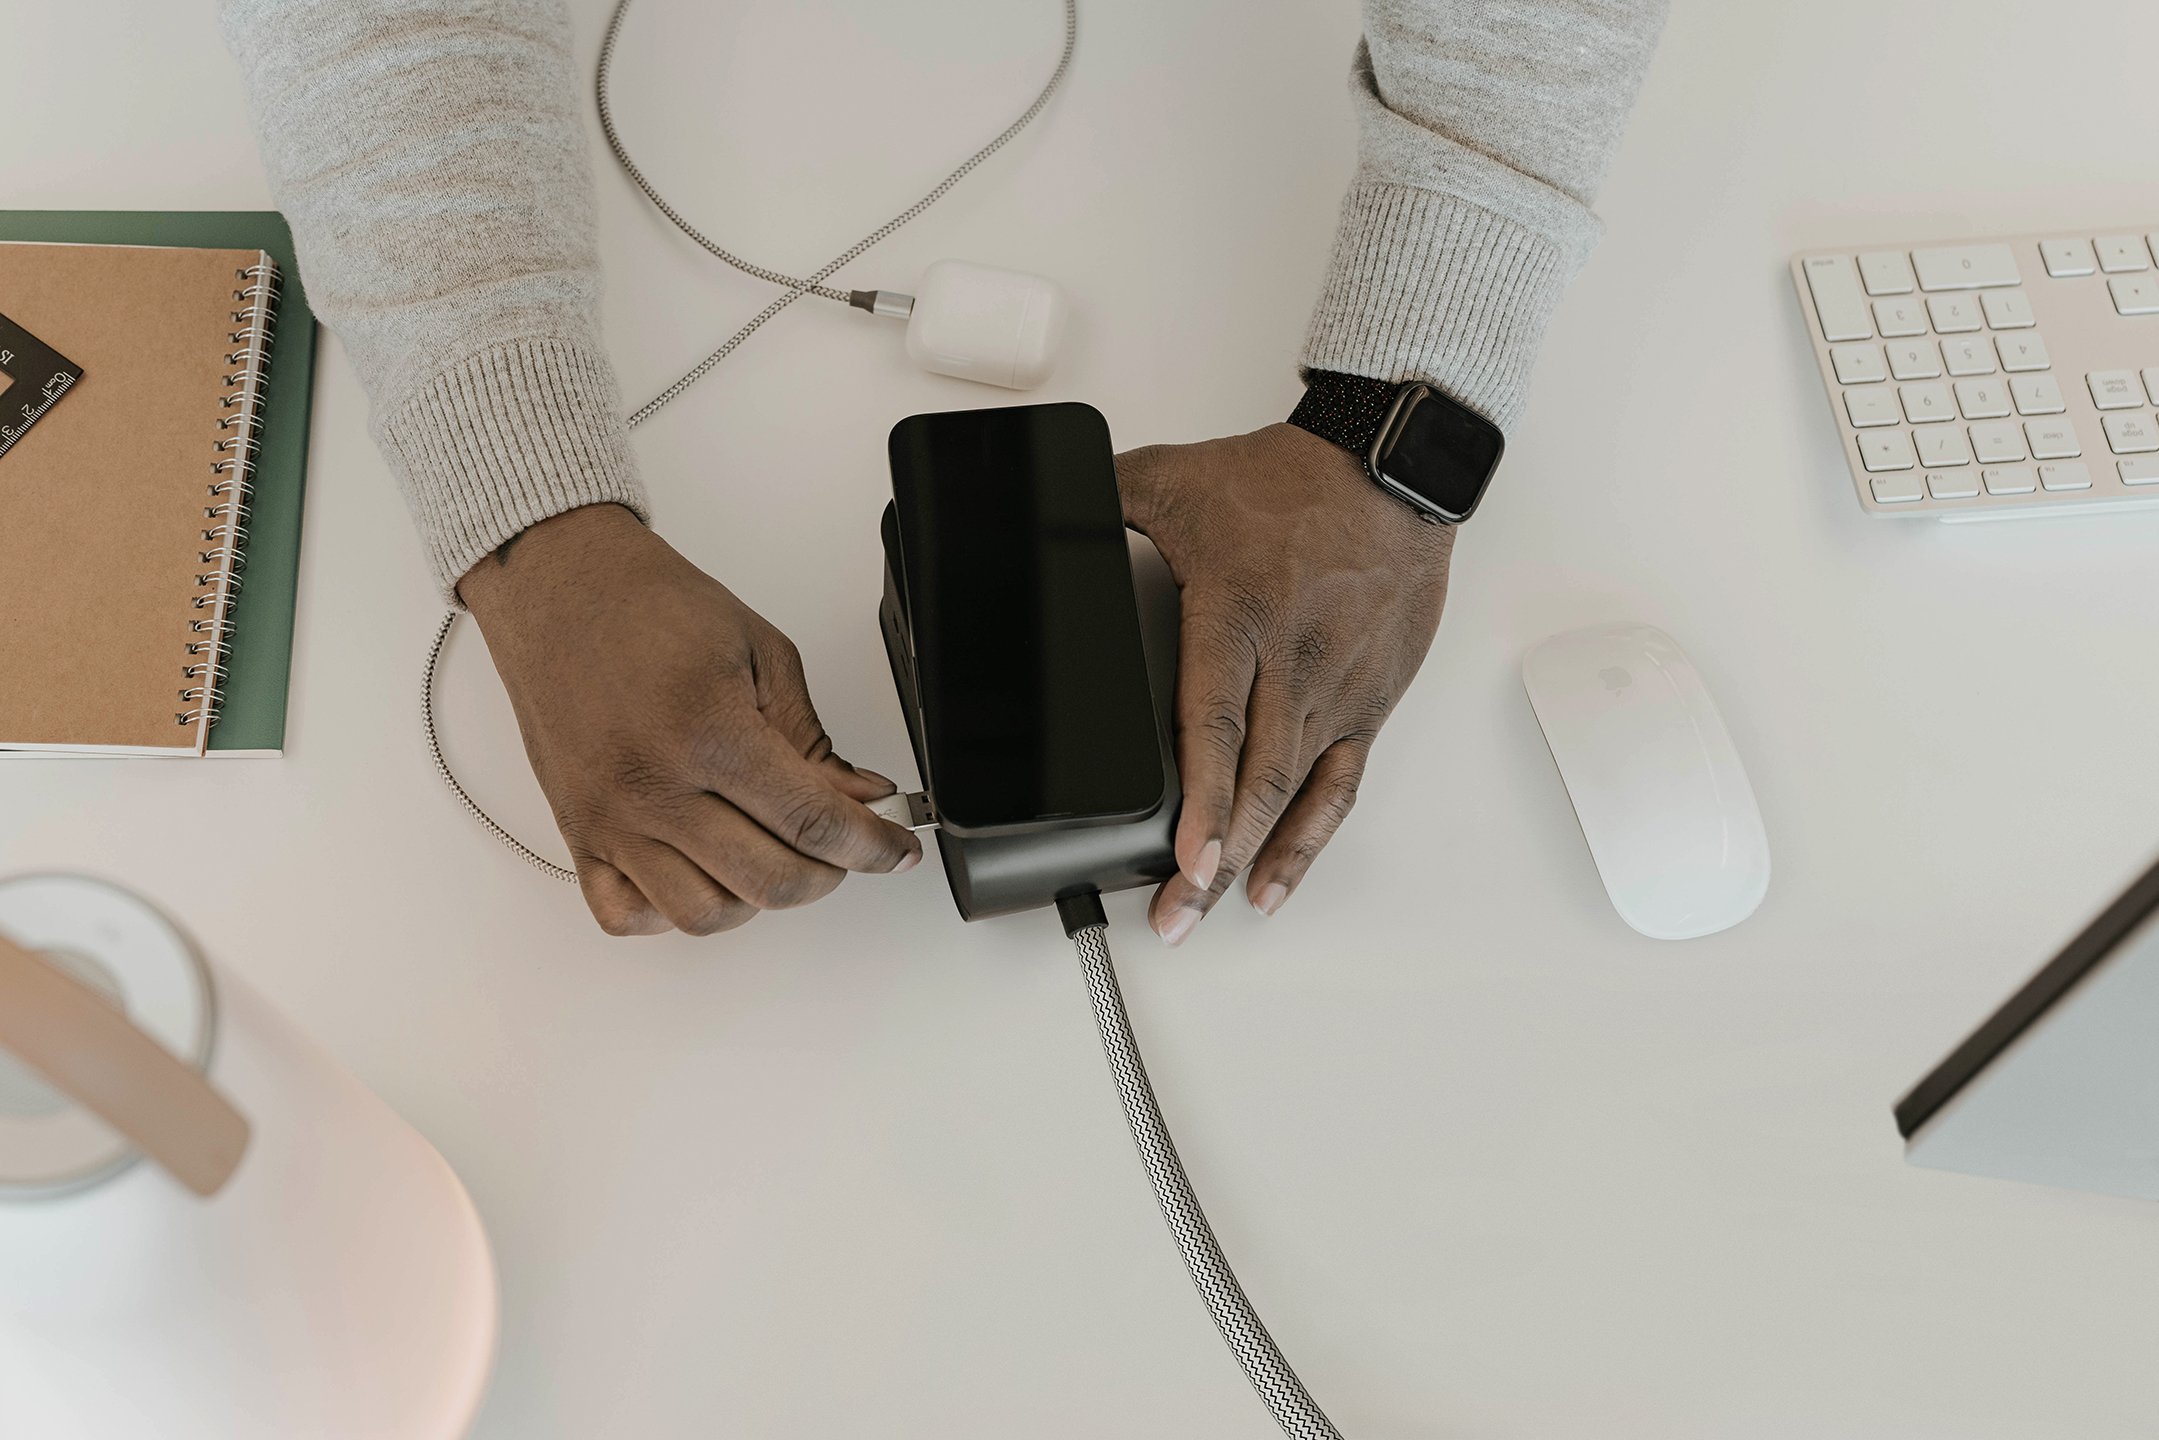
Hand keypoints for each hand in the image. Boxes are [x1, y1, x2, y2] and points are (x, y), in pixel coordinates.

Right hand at [458, 504, 920, 935]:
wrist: (561, 588)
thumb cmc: (653, 608)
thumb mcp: (761, 655)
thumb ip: (813, 739)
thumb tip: (862, 798)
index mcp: (707, 732)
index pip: (812, 823)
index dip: (872, 845)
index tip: (896, 847)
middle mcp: (652, 787)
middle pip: (769, 881)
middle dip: (828, 873)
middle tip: (842, 844)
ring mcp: (609, 820)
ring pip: (704, 915)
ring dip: (757, 898)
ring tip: (773, 854)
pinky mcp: (577, 834)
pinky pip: (627, 916)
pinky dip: (674, 912)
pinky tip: (702, 872)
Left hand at [1116, 423, 1452, 943]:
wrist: (1393, 469)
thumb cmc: (1291, 481)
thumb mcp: (1175, 478)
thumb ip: (1097, 500)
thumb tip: (1025, 507)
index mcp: (1240, 611)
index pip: (1216, 718)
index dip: (1202, 796)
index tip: (1186, 854)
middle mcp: (1294, 661)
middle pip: (1256, 778)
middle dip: (1215, 858)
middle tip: (1177, 913)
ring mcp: (1336, 688)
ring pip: (1297, 795)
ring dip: (1255, 862)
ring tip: (1211, 910)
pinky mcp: (1368, 703)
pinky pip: (1340, 787)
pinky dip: (1309, 841)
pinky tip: (1275, 882)